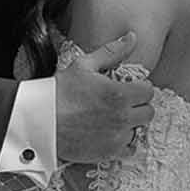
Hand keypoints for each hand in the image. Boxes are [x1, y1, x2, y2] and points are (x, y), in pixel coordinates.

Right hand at [54, 31, 153, 163]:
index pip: (148, 91)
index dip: (139, 88)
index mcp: (119, 94)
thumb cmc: (59, 92)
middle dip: (138, 106)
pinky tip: (111, 135)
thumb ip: (112, 52)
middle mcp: (122, 117)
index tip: (128, 88)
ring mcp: (117, 137)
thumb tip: (132, 37)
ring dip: (131, 124)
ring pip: (139, 130)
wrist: (40, 121)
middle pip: (148, 112)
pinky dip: (124, 143)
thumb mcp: (84, 65)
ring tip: (114, 119)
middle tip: (122, 104)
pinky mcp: (109, 153)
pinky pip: (130, 150)